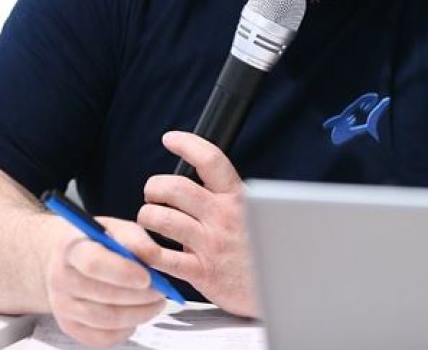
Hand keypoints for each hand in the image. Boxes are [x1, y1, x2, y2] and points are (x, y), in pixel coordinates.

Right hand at [45, 216, 166, 347]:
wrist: (68, 259)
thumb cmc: (98, 241)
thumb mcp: (116, 227)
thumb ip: (135, 238)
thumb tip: (153, 256)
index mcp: (72, 248)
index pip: (93, 264)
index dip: (123, 272)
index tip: (147, 277)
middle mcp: (61, 279)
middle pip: (102, 295)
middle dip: (139, 296)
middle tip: (162, 290)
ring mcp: (62, 306)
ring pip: (104, 320)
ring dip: (138, 313)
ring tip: (156, 302)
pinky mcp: (69, 326)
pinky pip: (100, 338)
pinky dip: (125, 330)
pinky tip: (138, 316)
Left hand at [137, 131, 258, 317]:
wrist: (283, 287)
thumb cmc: (261, 248)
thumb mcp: (253, 211)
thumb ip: (225, 197)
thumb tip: (195, 181)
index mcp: (236, 197)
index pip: (211, 159)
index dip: (187, 144)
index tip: (170, 139)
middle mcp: (223, 216)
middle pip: (177, 188)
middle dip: (155, 186)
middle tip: (153, 192)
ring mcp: (211, 244)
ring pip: (163, 219)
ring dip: (147, 215)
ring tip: (149, 218)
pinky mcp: (202, 273)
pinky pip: (162, 257)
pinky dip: (145, 250)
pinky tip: (144, 247)